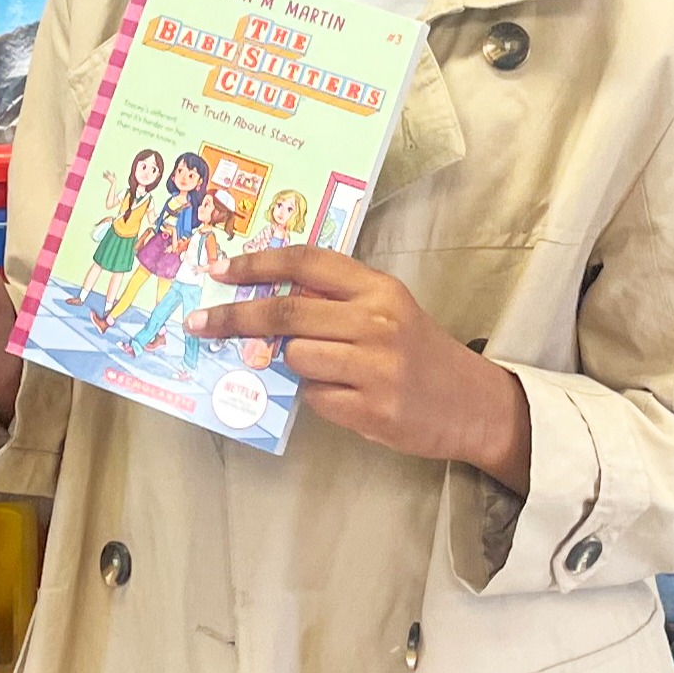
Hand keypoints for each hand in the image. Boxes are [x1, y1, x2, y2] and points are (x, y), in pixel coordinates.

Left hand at [190, 248, 531, 488]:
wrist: (472, 403)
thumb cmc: (418, 352)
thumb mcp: (386, 310)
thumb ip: (335, 301)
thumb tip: (262, 301)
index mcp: (378, 289)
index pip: (306, 263)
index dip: (257, 264)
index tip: (220, 270)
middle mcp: (377, 322)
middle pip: (286, 313)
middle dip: (235, 318)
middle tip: (201, 323)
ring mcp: (375, 367)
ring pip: (296, 358)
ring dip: (292, 365)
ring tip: (325, 370)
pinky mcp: (372, 409)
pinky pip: (314, 398)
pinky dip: (317, 397)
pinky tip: (346, 397)